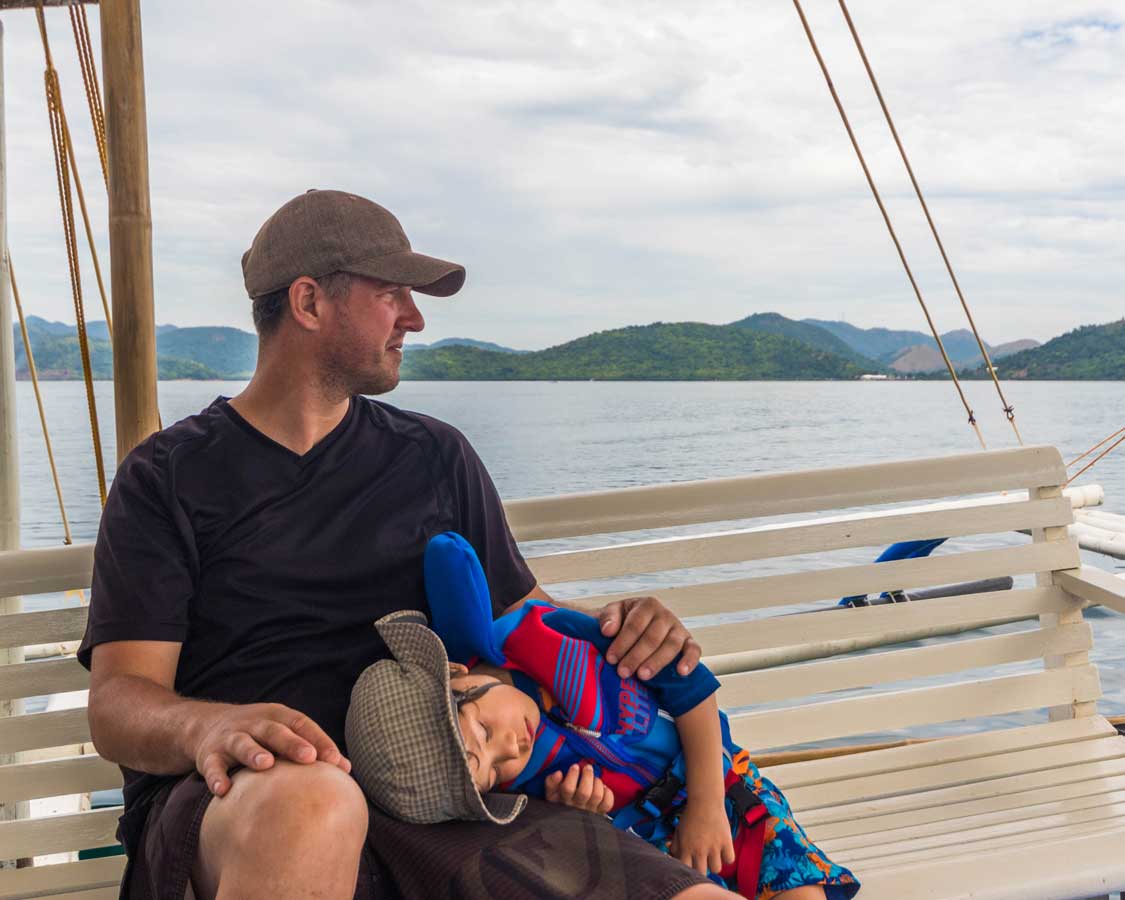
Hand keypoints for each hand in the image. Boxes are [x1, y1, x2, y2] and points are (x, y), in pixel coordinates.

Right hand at [193, 702, 350, 796]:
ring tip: (266, 764)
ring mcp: (231, 737)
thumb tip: (347, 771)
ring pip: (243, 743)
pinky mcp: (209, 754)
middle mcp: (255, 723)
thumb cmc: (260, 736)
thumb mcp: (283, 734)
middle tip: (309, 758)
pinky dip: (216, 777)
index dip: (320, 741)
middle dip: (292, 743)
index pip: (303, 725)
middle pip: (275, 730)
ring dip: (254, 752)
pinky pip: (212, 766)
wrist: (207, 725)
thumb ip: (311, 749)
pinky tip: (223, 791)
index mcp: (278, 716)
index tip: (337, 762)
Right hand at [544, 764, 614, 814]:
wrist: (571, 826)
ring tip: (595, 778)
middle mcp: (577, 808)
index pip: (567, 789)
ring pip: (596, 796)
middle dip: (587, 776)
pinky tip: (603, 788)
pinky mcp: (600, 814)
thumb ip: (551, 782)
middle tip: (587, 767)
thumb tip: (558, 773)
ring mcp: (590, 812)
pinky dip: (608, 793)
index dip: (572, 776)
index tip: (575, 766)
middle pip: (584, 792)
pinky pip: (607, 803)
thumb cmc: (561, 803)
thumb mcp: (552, 794)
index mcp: (563, 802)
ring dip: (597, 783)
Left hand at [598, 595, 700, 680]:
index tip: (611, 658)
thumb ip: (608, 618)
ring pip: (671, 645)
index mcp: (647, 605)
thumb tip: (608, 631)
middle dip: (636, 656)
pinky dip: (690, 661)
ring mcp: (679, 628)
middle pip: (652, 637)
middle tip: (623, 672)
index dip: (622, 642)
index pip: (635, 624)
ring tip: (642, 676)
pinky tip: (681, 672)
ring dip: (656, 662)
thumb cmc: (623, 623)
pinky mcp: (689, 642)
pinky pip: (694, 650)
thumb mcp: (613, 614)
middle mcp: (665, 615)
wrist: (637, 629)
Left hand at [669, 800, 735, 875]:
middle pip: (701, 873)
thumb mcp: (678, 830)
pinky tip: (722, 850)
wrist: (705, 800)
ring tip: (713, 855)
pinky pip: (729, 859)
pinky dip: (727, 857)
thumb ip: (675, 846)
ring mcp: (714, 846)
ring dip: (715, 864)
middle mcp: (700, 849)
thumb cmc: (691, 815)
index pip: (685, 869)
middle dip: (702, 870)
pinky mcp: (726, 841)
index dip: (687, 870)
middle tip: (702, 862)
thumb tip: (673, 856)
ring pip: (716, 869)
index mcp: (686, 847)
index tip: (690, 865)